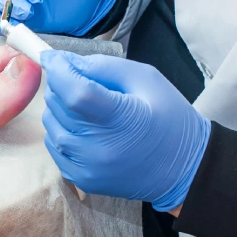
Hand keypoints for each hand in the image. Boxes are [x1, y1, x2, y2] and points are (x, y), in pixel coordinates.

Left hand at [40, 51, 210, 211]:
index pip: (74, 92)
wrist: (184, 170)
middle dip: (61, 85)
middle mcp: (99, 148)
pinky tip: (85, 127)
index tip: (51, 57)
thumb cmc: (170, 118)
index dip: (58, 70)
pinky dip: (62, 130)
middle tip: (81, 80)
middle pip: (59, 106)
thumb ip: (103, 66)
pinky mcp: (81, 179)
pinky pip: (55, 145)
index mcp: (121, 120)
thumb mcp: (146, 79)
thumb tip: (64, 61)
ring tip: (87, 106)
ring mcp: (87, 168)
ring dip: (60, 108)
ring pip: (51, 124)